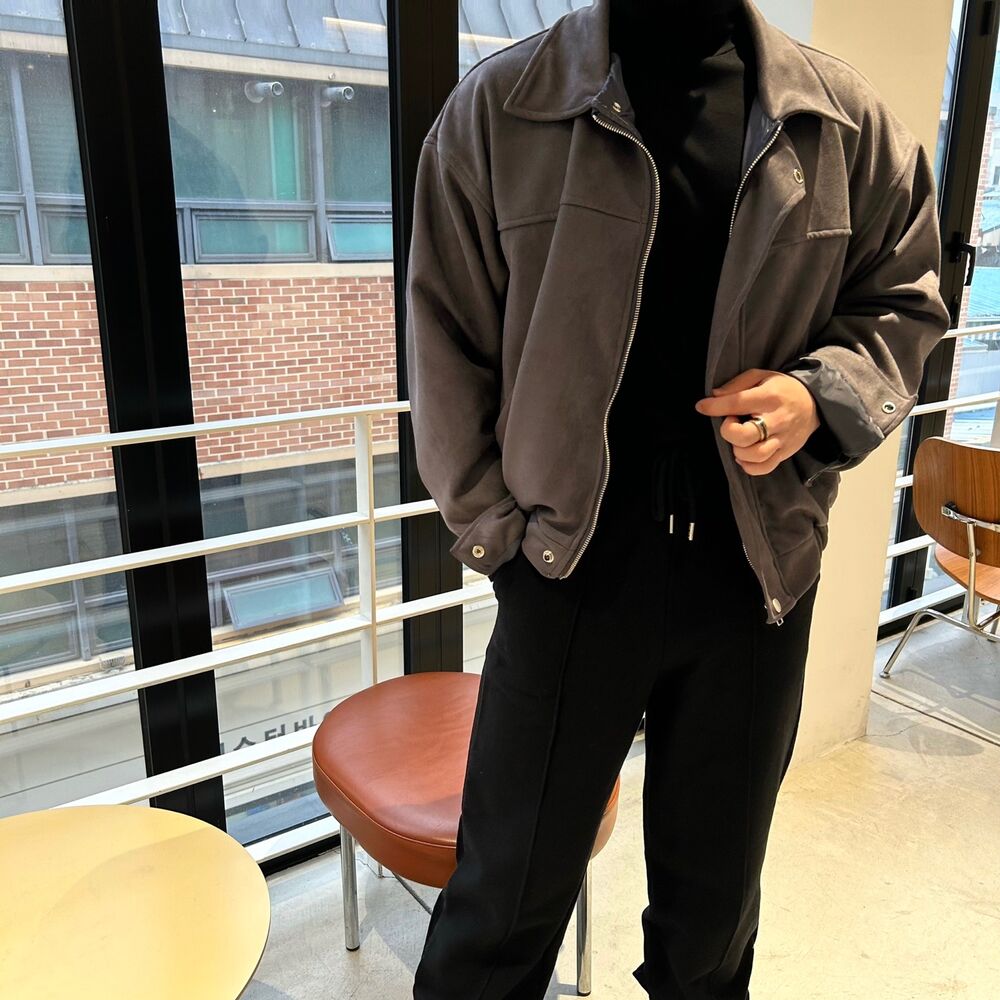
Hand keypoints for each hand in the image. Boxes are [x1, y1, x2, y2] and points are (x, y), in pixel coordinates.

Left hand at [693, 368, 820, 476]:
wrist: (814, 403)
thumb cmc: (780, 389)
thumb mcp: (761, 375)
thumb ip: (737, 384)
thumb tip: (714, 396)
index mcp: (769, 397)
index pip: (737, 403)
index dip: (715, 407)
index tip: (702, 406)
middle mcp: (777, 420)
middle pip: (745, 436)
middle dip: (729, 431)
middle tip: (731, 422)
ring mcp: (782, 439)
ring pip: (754, 455)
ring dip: (738, 450)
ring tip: (740, 438)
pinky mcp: (785, 453)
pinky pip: (764, 468)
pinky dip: (748, 466)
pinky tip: (744, 454)